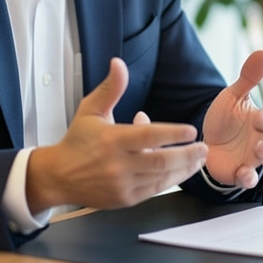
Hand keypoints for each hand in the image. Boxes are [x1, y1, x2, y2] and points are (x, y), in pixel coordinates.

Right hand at [25, 58, 207, 210]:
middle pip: (160, 161)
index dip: (173, 133)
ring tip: (199, 159)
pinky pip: (154, 190)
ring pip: (161, 178)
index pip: (148, 136)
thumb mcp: (91, 110)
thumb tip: (118, 63)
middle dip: (187, 155)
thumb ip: (110, 88)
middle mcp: (117, 164)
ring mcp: (122, 184)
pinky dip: (171, 180)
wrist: (58, 176)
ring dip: (184, 169)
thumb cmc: (77, 141)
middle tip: (204, 147)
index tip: (191, 130)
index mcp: (111, 140)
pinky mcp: (125, 199)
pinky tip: (182, 171)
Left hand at [201, 50, 262, 187]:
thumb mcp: (233, 97)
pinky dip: (247, 178)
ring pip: (262, 163)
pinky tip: (241, 174)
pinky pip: (247, 178)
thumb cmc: (226, 118)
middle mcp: (258, 141)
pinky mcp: (239, 173)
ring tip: (255, 158)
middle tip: (260, 144)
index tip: (258, 117)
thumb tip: (262, 53)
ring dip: (260, 162)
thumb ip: (248, 78)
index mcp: (258, 122)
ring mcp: (250, 159)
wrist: (209, 140)